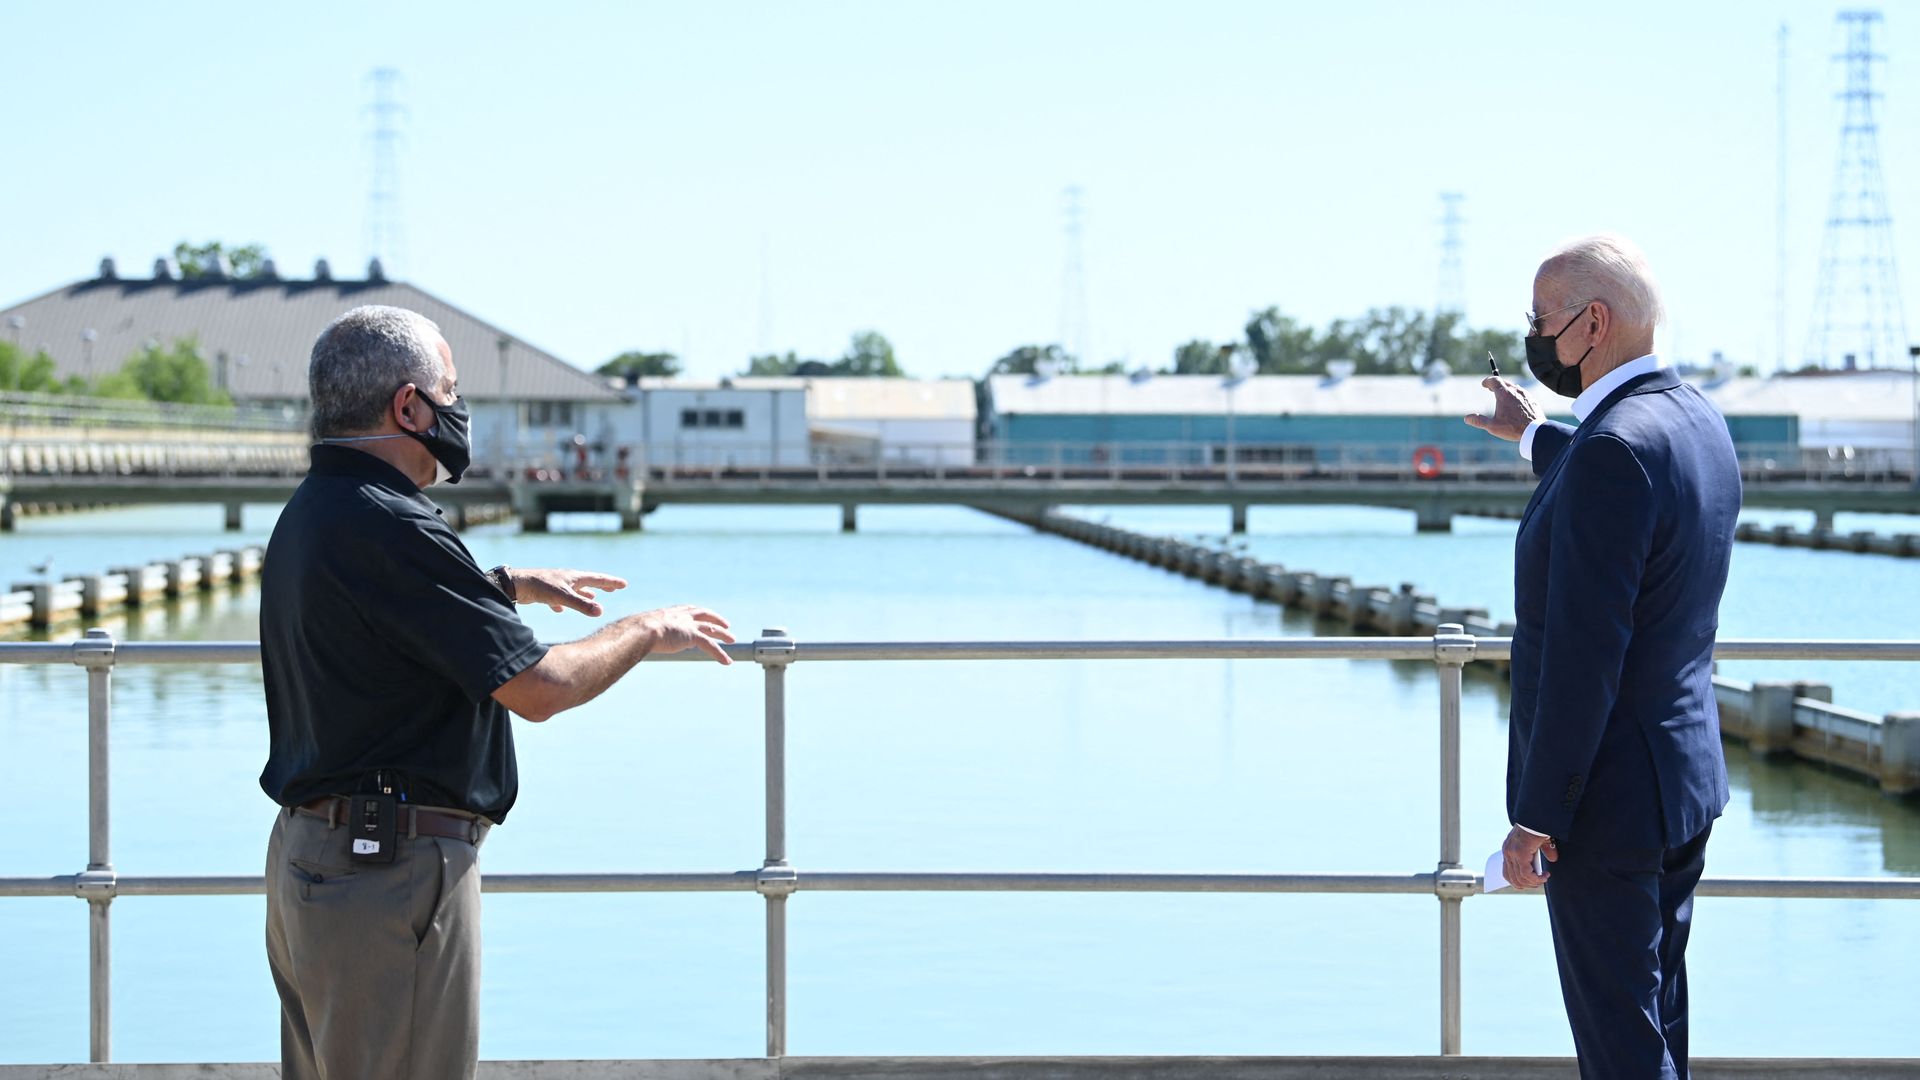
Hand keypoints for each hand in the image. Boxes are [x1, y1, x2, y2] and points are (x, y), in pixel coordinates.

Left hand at [513, 568, 627, 616]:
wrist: (515, 584)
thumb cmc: (539, 587)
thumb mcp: (563, 597)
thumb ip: (581, 605)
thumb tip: (601, 612)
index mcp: (574, 577)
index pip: (598, 578)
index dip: (611, 582)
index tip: (624, 584)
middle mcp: (566, 579)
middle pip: (588, 581)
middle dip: (602, 585)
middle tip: (613, 588)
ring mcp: (556, 584)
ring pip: (575, 589)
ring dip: (585, 594)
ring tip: (594, 598)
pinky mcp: (545, 592)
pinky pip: (559, 598)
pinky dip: (564, 603)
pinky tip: (560, 610)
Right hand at [639, 604, 736, 664]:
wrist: (641, 630)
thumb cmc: (636, 631)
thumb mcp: (642, 630)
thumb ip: (646, 634)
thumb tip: (638, 641)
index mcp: (670, 613)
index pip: (689, 609)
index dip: (698, 612)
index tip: (704, 615)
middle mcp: (682, 616)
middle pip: (704, 615)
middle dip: (716, 619)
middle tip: (726, 625)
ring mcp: (688, 626)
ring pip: (712, 629)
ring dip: (723, 635)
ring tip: (732, 640)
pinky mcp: (692, 636)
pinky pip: (710, 646)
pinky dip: (720, 654)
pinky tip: (727, 661)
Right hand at [1464, 377, 1544, 441]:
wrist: (1536, 430)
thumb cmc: (1513, 428)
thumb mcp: (1492, 426)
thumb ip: (1479, 421)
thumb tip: (1467, 418)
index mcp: (1503, 394)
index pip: (1494, 380)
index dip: (1487, 381)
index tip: (1484, 384)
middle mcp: (1515, 391)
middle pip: (1504, 382)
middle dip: (1496, 384)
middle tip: (1491, 389)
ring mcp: (1525, 395)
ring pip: (1514, 387)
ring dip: (1507, 389)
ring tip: (1502, 396)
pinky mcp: (1532, 400)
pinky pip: (1522, 393)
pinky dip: (1516, 395)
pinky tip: (1515, 403)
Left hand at [1501, 825, 1556, 889]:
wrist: (1538, 816)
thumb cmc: (1539, 826)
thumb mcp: (1540, 841)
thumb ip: (1544, 850)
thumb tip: (1553, 860)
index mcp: (1508, 849)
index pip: (1507, 872)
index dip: (1517, 881)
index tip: (1529, 883)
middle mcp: (1507, 852)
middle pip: (1512, 878)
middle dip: (1527, 884)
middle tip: (1539, 882)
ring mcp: (1512, 853)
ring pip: (1520, 878)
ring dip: (1534, 882)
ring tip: (1544, 878)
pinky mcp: (1520, 854)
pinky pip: (1527, 874)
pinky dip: (1537, 878)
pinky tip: (1545, 876)